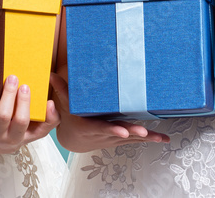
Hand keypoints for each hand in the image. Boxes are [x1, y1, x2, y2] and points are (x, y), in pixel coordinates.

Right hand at [51, 74, 169, 152]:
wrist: (75, 140)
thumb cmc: (72, 119)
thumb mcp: (65, 105)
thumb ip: (62, 90)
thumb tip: (50, 75)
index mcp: (89, 126)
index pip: (101, 128)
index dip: (112, 130)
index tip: (122, 132)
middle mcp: (103, 134)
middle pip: (119, 133)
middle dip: (131, 132)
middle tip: (143, 132)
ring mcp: (113, 137)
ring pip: (131, 138)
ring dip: (145, 137)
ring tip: (158, 136)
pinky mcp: (121, 138)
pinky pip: (137, 139)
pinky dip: (150, 139)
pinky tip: (163, 138)